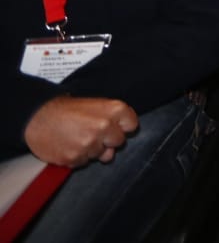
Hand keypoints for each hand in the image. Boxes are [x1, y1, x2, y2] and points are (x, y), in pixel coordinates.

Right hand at [24, 96, 139, 166]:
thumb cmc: (66, 110)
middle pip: (119, 142)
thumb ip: (113, 119)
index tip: (113, 126)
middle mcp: (105, 126)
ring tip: (77, 136)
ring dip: (91, 149)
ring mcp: (90, 144)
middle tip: (91, 131)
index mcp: (113, 109)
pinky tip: (69, 145)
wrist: (38, 117)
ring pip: (101, 154)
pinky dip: (78, 156)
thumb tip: (119, 140)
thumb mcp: (95, 105)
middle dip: (107, 139)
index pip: (132, 125)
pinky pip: (84, 162)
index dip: (122, 127)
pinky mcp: (75, 158)